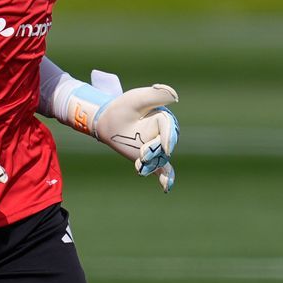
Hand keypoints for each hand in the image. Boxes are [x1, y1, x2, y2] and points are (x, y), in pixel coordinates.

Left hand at [61, 70, 179, 191]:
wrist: (107, 120)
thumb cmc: (123, 107)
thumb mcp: (137, 98)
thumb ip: (156, 95)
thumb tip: (175, 97)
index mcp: (163, 118)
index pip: (168, 127)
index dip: (168, 137)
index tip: (166, 147)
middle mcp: (163, 134)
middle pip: (165, 146)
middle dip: (155, 151)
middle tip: (143, 154)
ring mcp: (156, 148)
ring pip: (161, 159)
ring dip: (152, 164)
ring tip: (140, 166)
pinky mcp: (149, 159)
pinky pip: (163, 171)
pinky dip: (166, 179)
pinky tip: (166, 188)